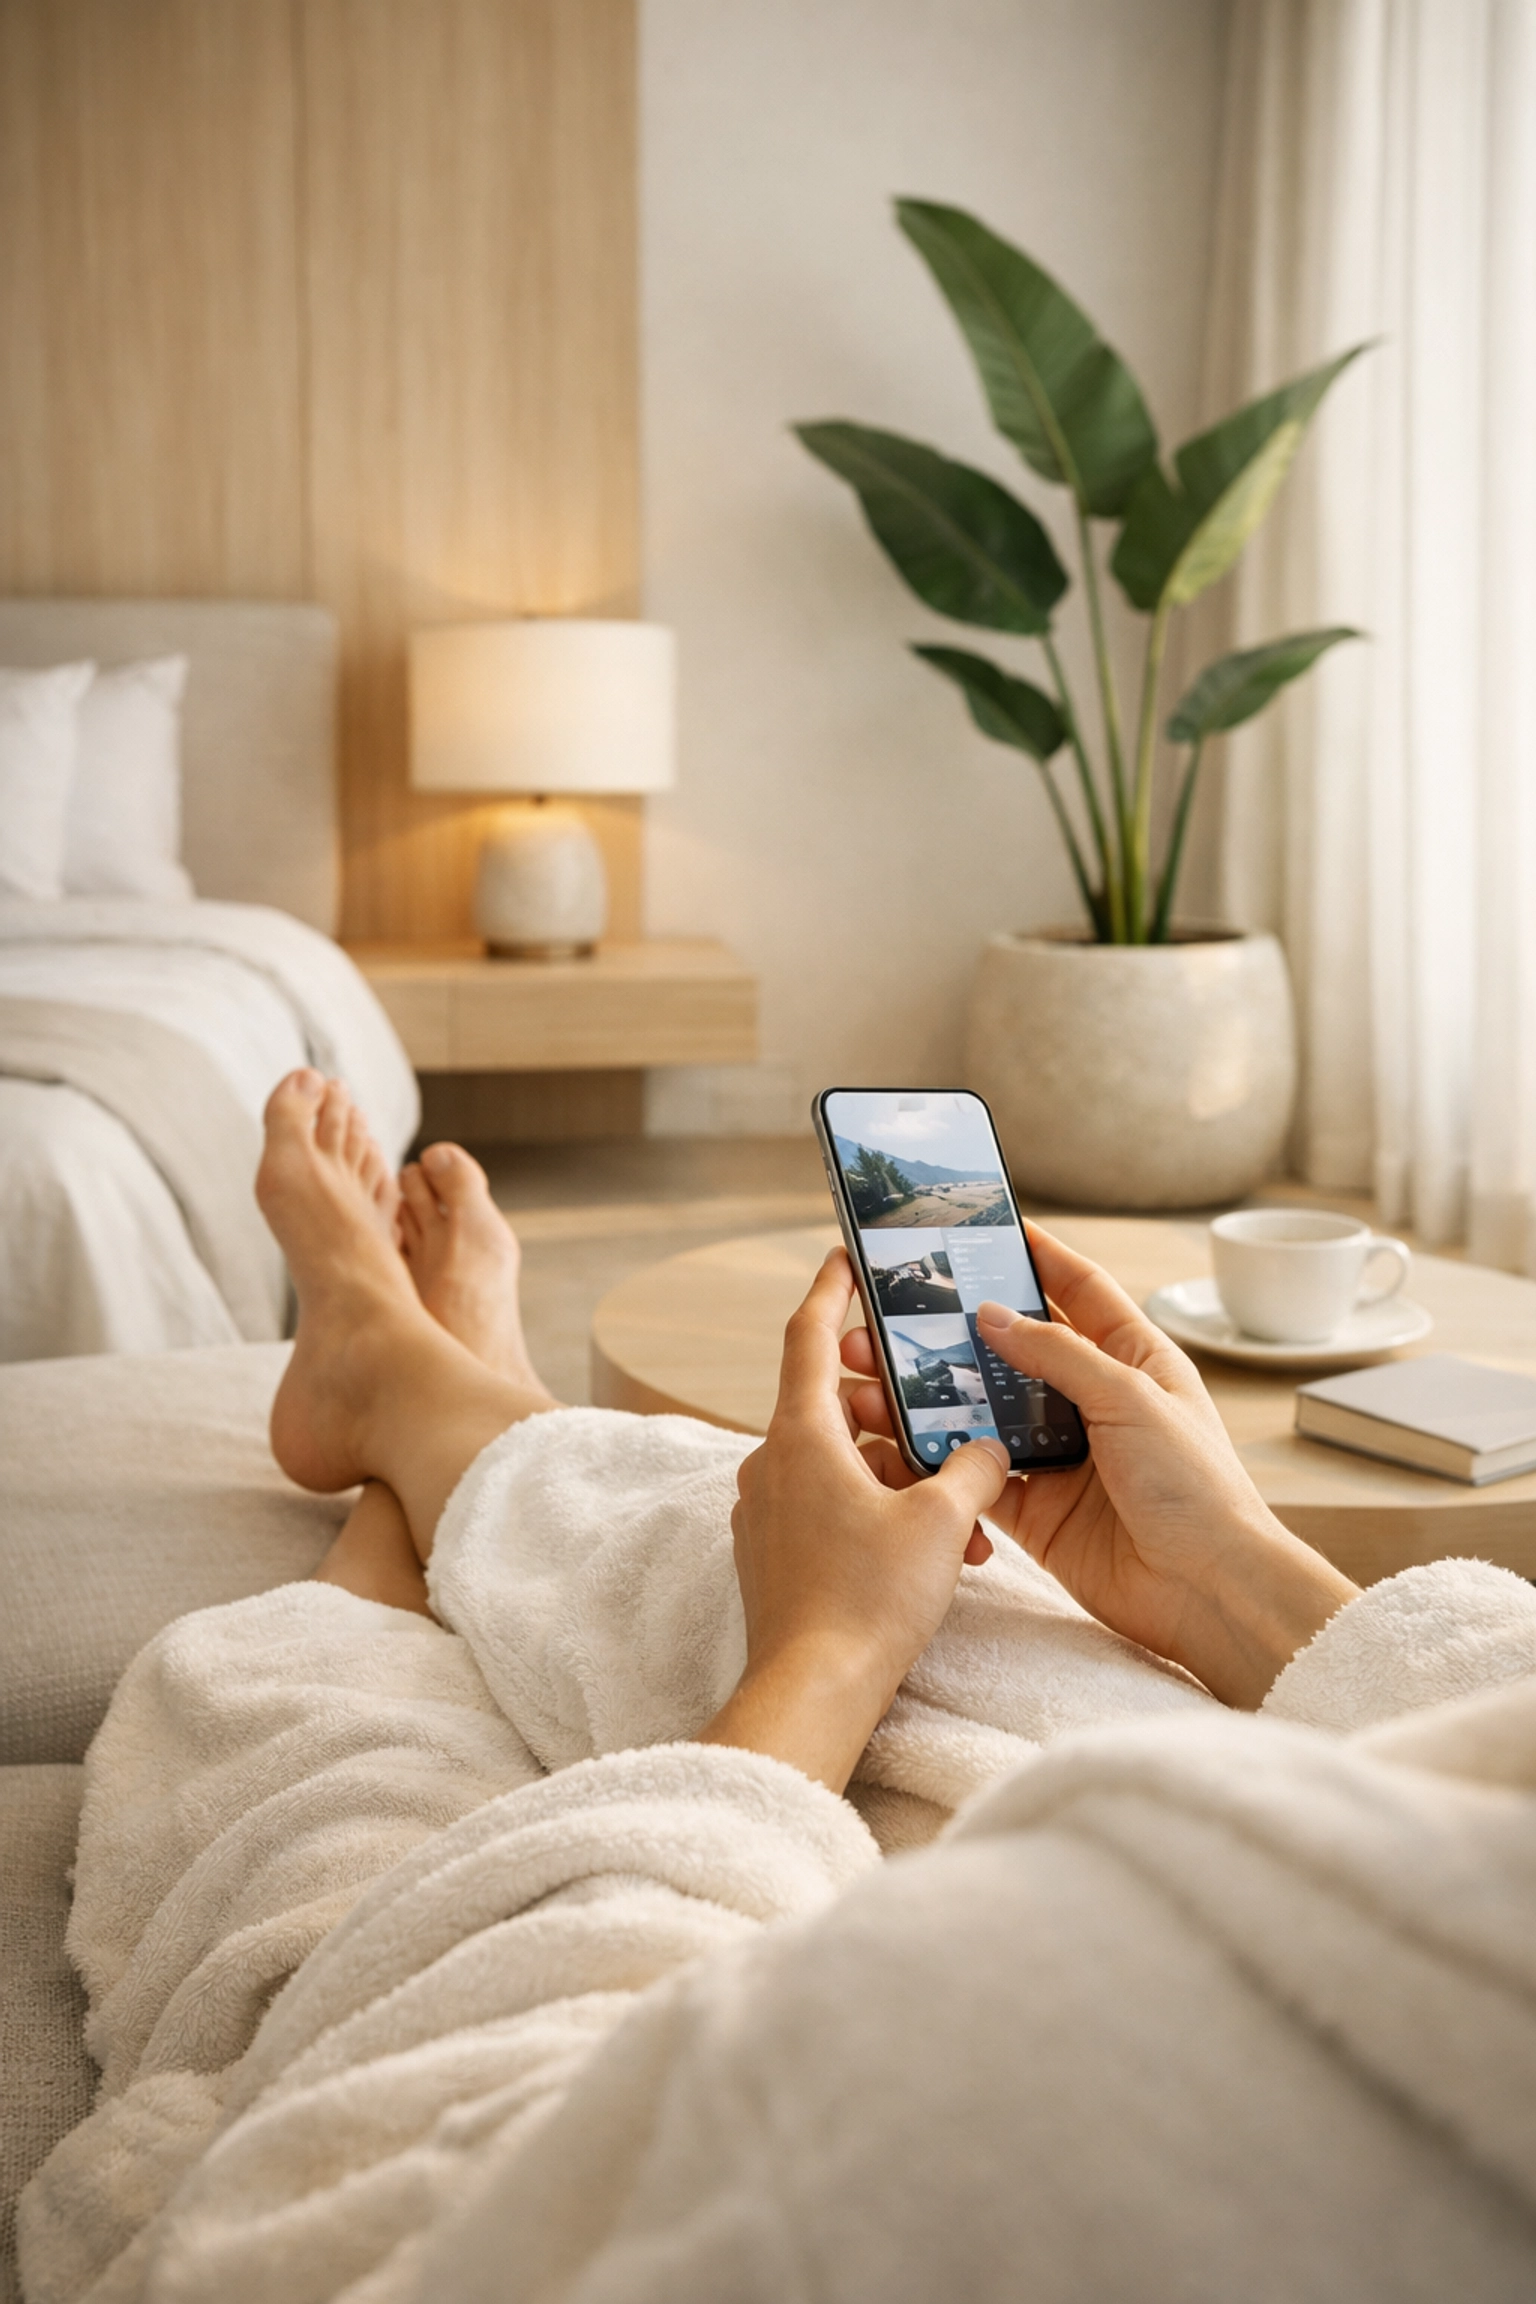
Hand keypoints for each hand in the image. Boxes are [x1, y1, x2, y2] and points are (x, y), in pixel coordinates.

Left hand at [699, 1250, 1009, 1792]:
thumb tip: (989, 1449)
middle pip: (837, 1407)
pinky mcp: (775, 1556)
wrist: (813, 1691)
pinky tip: (938, 1552)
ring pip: (843, 1468)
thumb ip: (974, 1469)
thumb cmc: (868, 1599)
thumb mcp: (942, 1521)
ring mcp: (766, 1512)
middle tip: (947, 1407)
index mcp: (800, 1435)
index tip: (844, 1256)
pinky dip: (881, 1514)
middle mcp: (770, 1464)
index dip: (829, 1289)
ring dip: (904, 1478)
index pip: (808, 1335)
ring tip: (968, 1515)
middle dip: (901, 1411)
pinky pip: (832, 1510)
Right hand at [843, 1224, 1357, 1707]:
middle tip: (902, 1311)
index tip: (991, 1227)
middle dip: (961, 1330)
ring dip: (937, 1396)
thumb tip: (993, 1315)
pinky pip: (977, 1475)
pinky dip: (942, 1460)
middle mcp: (1094, 1402)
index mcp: (1133, 1360)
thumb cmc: (1196, 1489)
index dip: (1037, 1256)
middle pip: (1016, 1350)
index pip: (1079, 1290)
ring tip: (880, 1379)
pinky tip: (900, 1442)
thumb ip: (1059, 1355)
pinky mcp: (1036, 1510)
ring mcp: (1062, 1457)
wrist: (1207, 1593)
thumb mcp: (1132, 1399)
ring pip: (986, 1412)